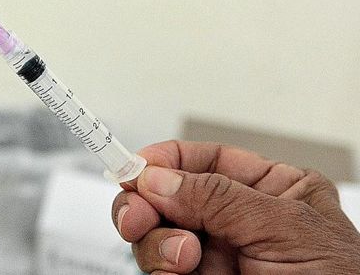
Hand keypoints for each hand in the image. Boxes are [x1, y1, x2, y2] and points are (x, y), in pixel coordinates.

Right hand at [111, 140, 359, 273]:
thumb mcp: (285, 228)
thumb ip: (220, 198)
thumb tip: (159, 179)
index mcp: (272, 191)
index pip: (207, 159)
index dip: (167, 160)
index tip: (136, 169)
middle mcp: (238, 221)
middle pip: (169, 195)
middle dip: (147, 202)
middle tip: (137, 215)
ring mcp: (218, 257)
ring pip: (157, 232)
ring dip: (155, 240)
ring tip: (180, 256)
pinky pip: (159, 267)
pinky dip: (158, 267)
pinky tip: (177, 272)